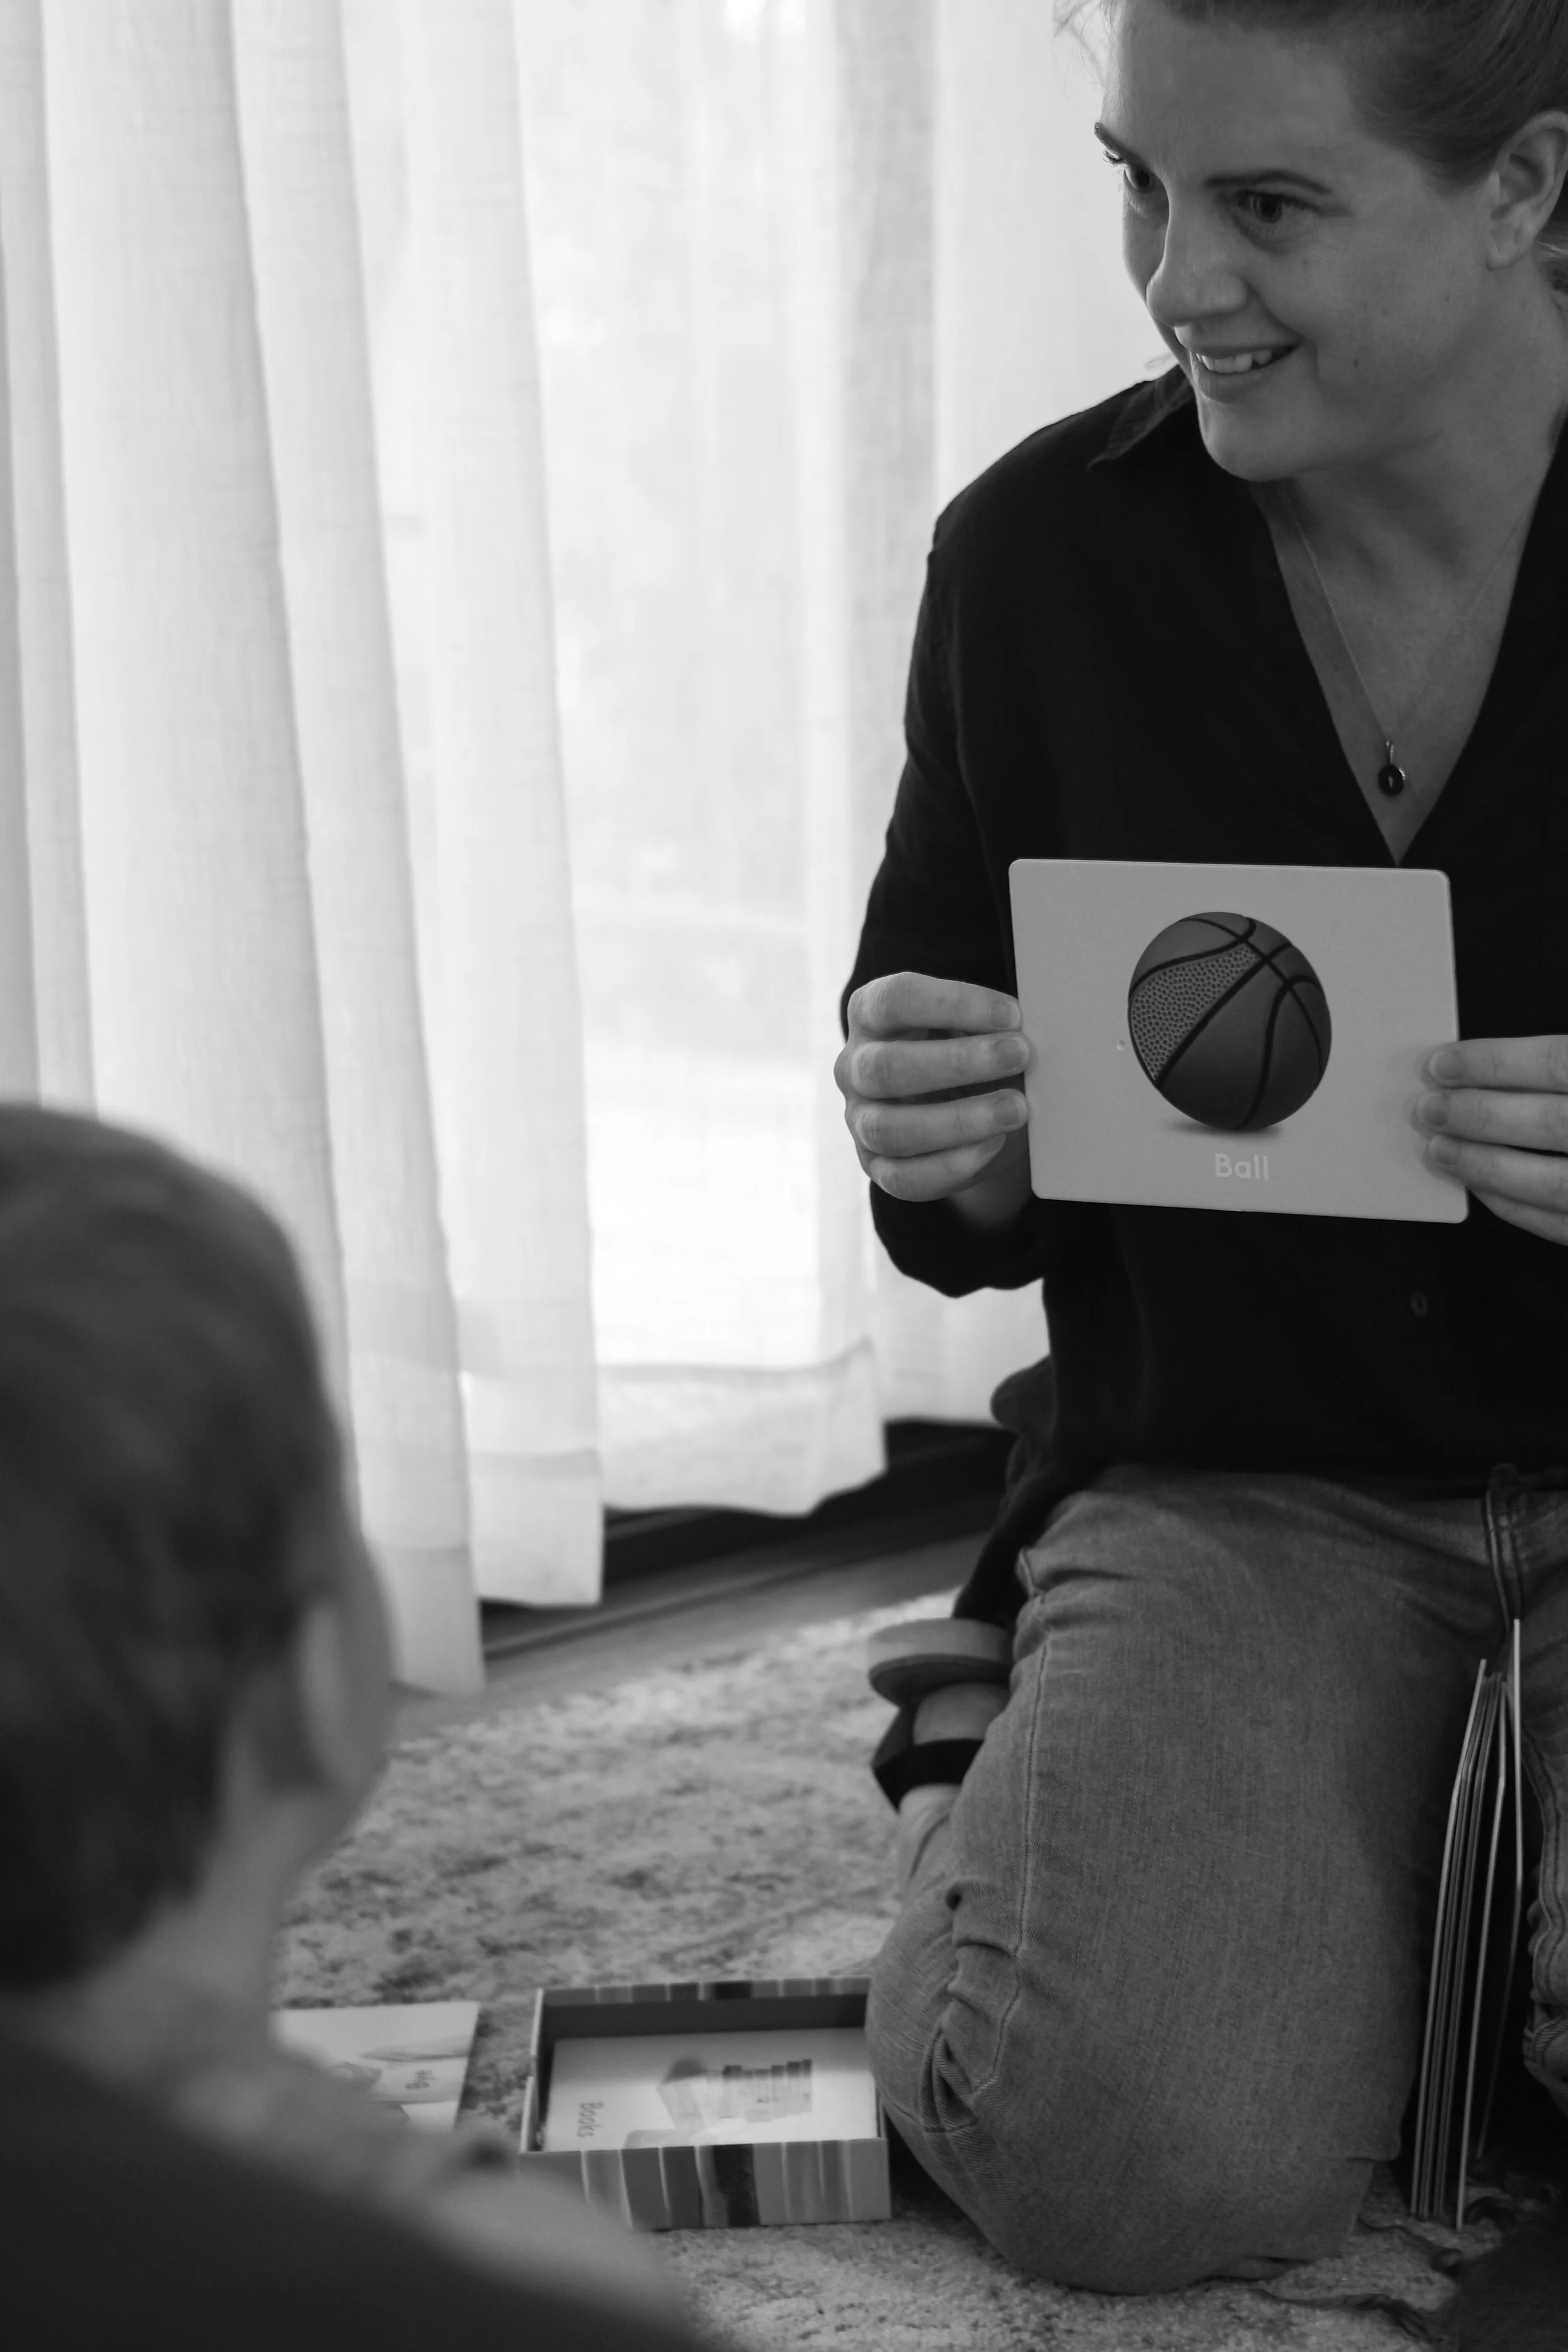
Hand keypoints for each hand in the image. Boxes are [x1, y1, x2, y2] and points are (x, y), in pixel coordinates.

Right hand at [835, 971, 1030, 1204]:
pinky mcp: (876, 1167)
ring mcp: (860, 1121)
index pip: (896, 1000)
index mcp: (870, 1014)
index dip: (953, 1003)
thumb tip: (1031, 1031)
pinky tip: (992, 1145)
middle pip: (886, 1067)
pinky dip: (951, 1165)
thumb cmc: (969, 1048)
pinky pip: (903, 1178)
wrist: (961, 1104)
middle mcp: (853, 1067)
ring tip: (1016, 1109)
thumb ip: (990, 1023)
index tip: (1012, 1014)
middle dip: (959, 1063)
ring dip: (959, 1121)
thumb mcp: (975, 1024)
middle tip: (1020, 1054)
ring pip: (891, 1129)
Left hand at [1414, 1037, 1567, 1244]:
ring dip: (1485, 1164)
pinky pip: (1556, 1223)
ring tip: (1439, 1150)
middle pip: (1551, 1121)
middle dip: (1479, 1115)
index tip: (1443, 1064)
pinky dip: (1511, 1203)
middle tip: (1428, 1109)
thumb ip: (1558, 1070)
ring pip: (1551, 1182)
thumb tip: (1480, 1069)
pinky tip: (1476, 1184)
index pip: (1556, 1063)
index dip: (1494, 1062)